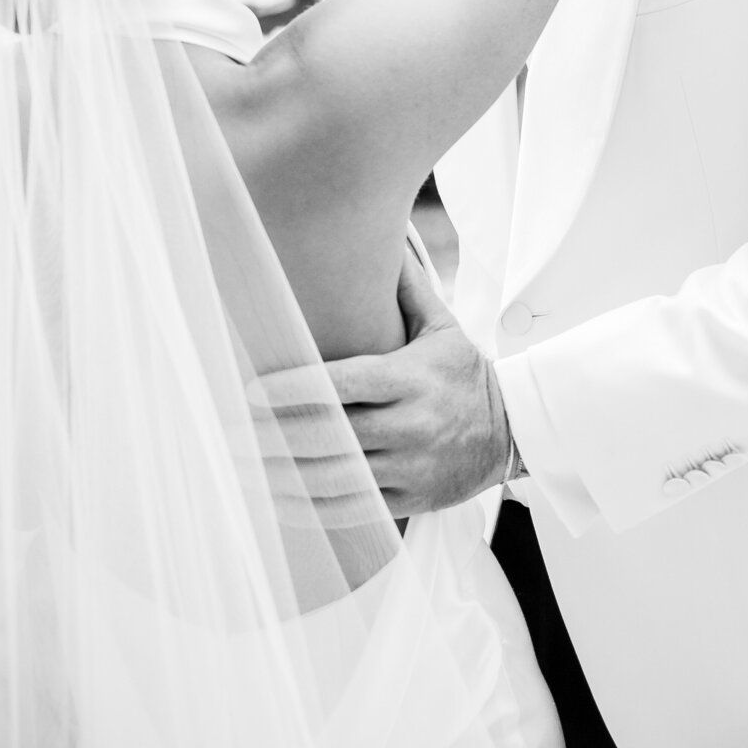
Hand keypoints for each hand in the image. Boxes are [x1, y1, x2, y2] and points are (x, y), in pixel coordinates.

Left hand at [259, 249, 510, 519]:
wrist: (516, 430)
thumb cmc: (466, 373)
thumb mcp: (443, 327)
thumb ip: (408, 288)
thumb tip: (385, 237)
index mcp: (412, 379)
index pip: (345, 384)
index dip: (296, 390)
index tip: (253, 392)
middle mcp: (412, 425)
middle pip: (333, 435)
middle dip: (276, 437)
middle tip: (231, 433)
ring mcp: (412, 468)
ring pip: (337, 478)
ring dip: (284, 476)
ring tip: (243, 468)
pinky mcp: (412, 500)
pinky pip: (354, 510)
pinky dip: (311, 509)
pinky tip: (277, 500)